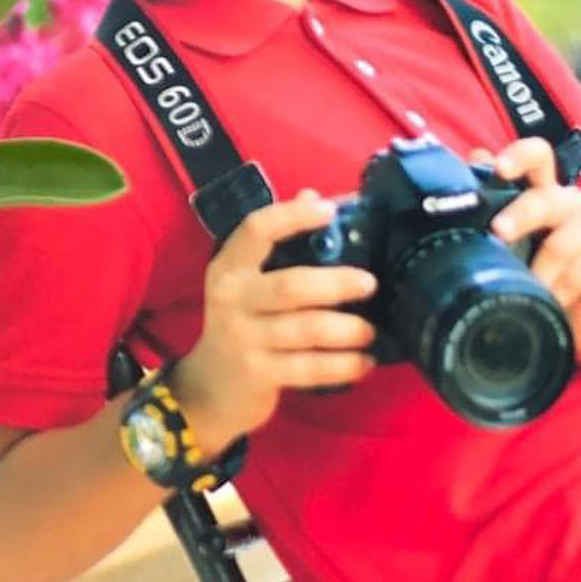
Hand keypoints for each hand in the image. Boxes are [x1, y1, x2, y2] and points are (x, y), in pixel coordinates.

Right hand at [168, 190, 381, 456]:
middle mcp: (232, 299)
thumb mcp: (248, 282)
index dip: (292, 216)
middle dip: (336, 283)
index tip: (329, 211)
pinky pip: (309, 369)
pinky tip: (364, 362)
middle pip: (291, 286)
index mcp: (229, 268)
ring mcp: (244, 338)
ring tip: (370, 331)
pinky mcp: (259, 374)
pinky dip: (343, 365)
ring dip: (346, 329)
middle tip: (369, 283)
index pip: (256, 230)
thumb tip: (315, 195)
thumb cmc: (242, 323)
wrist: (210, 387)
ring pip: (306, 330)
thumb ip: (278, 241)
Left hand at [477, 137, 580, 361]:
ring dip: (538, 270)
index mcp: (542, 192)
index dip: (520, 156)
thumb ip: (492, 206)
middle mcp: (570, 203)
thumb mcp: (510, 244)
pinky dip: (559, 291)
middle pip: (547, 199)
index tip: (500, 168)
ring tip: (522, 289)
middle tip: (498, 232)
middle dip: (521, 214)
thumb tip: (475, 159)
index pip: (537, 158)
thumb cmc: (536, 271)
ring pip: (563, 242)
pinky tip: (549, 301)